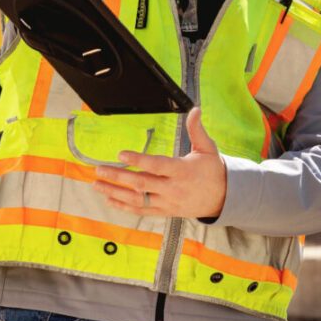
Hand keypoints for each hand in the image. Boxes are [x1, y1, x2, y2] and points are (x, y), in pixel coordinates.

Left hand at [93, 108, 227, 218]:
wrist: (223, 198)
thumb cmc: (213, 171)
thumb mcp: (208, 148)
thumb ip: (197, 129)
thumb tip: (195, 109)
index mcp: (182, 171)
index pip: (156, 165)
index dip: (138, 160)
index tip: (121, 154)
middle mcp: (173, 188)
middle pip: (142, 184)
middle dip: (118, 177)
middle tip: (99, 170)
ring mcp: (168, 202)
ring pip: (138, 199)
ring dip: (115, 192)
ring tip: (97, 185)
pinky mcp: (165, 211)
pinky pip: (142, 210)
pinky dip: (125, 206)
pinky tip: (110, 199)